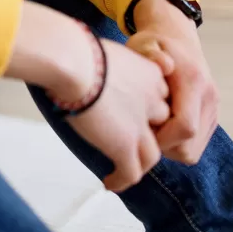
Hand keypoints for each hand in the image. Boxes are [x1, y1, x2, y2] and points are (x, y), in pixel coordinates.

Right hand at [5, 4, 169, 191]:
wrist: (72, 62)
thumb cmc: (74, 49)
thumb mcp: (100, 49)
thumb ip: (101, 60)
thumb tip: (76, 58)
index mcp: (150, 73)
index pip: (159, 98)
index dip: (147, 111)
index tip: (131, 116)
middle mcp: (153, 101)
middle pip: (161, 127)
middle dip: (148, 137)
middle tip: (128, 142)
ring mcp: (141, 126)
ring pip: (151, 155)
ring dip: (138, 165)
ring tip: (123, 170)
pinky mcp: (125, 146)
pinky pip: (131, 173)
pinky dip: (122, 180)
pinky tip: (110, 183)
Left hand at [128, 0, 218, 163]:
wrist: (177, 36)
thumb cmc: (153, 43)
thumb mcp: (144, 43)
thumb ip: (149, 53)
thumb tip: (164, 64)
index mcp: (194, 81)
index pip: (184, 127)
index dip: (161, 139)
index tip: (140, 131)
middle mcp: (209, 98)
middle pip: (190, 146)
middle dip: (164, 146)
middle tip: (143, 129)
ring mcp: (214, 109)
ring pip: (194, 150)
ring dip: (171, 146)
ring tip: (152, 125)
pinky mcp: (212, 117)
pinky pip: (197, 144)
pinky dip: (178, 143)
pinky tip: (162, 124)